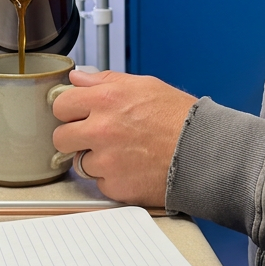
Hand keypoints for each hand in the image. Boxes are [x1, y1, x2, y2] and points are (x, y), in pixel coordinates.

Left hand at [51, 70, 197, 206]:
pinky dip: (112, 178)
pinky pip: (100, 183)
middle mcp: (102, 129)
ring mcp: (106, 160)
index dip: (70, 110)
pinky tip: (132, 168)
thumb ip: (106, 81)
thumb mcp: (145, 86)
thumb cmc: (180, 118)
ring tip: (122, 153)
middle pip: (61, 138)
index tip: (77, 115)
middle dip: (74, 137)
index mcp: (107, 99)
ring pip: (80, 163)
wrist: (204, 152)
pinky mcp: (115, 186)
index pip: (61, 105)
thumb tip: (78, 79)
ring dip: (95, 160)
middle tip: (94, 137)